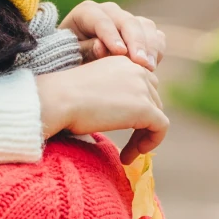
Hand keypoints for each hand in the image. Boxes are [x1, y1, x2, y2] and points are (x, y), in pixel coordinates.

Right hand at [34, 56, 168, 163]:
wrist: (57, 100)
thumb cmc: (63, 97)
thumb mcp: (92, 86)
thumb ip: (111, 91)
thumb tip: (122, 111)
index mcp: (122, 61)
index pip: (143, 84)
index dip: (137, 107)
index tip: (121, 124)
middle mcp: (136, 69)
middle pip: (153, 99)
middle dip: (143, 122)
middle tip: (127, 142)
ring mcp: (142, 88)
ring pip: (156, 115)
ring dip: (143, 135)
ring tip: (126, 152)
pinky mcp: (145, 108)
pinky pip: (160, 128)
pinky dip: (150, 143)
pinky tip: (128, 156)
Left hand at [59, 1, 165, 70]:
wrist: (77, 61)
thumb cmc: (69, 56)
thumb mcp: (70, 53)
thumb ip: (86, 49)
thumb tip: (102, 47)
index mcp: (87, 12)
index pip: (101, 20)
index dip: (111, 35)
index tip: (119, 52)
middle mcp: (110, 11)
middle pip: (128, 21)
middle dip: (136, 42)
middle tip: (140, 63)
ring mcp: (127, 20)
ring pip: (145, 26)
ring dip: (150, 46)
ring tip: (149, 67)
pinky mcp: (141, 31)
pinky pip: (155, 35)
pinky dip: (156, 49)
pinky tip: (152, 65)